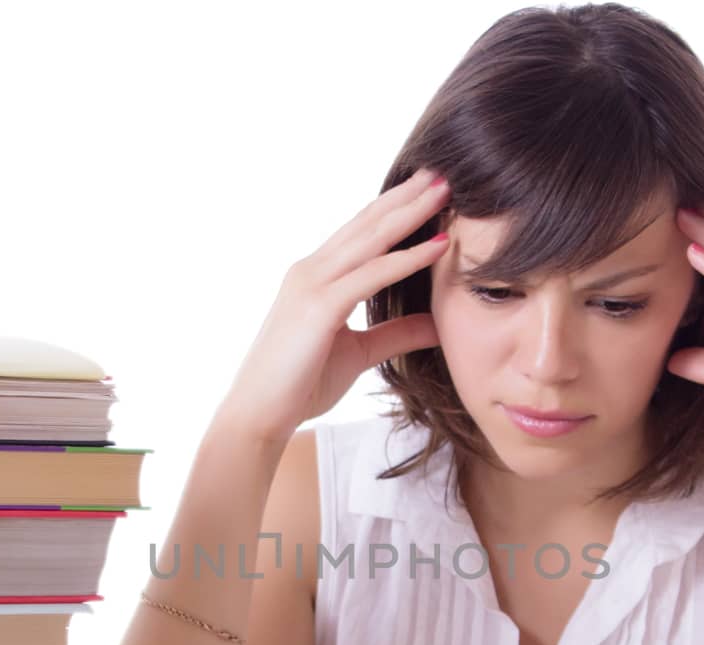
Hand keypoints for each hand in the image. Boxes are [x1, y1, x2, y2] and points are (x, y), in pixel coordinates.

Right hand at [217, 167, 452, 446]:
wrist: (258, 414)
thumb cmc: (298, 385)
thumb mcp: (358, 353)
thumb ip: (396, 334)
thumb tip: (436, 324)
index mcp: (316, 278)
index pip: (361, 233)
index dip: (394, 209)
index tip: (428, 190)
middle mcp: (311, 270)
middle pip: (367, 223)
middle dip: (406, 196)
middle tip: (442, 171)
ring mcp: (312, 284)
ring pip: (371, 239)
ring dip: (411, 212)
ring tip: (445, 190)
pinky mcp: (319, 306)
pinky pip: (372, 275)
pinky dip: (408, 258)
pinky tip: (440, 245)